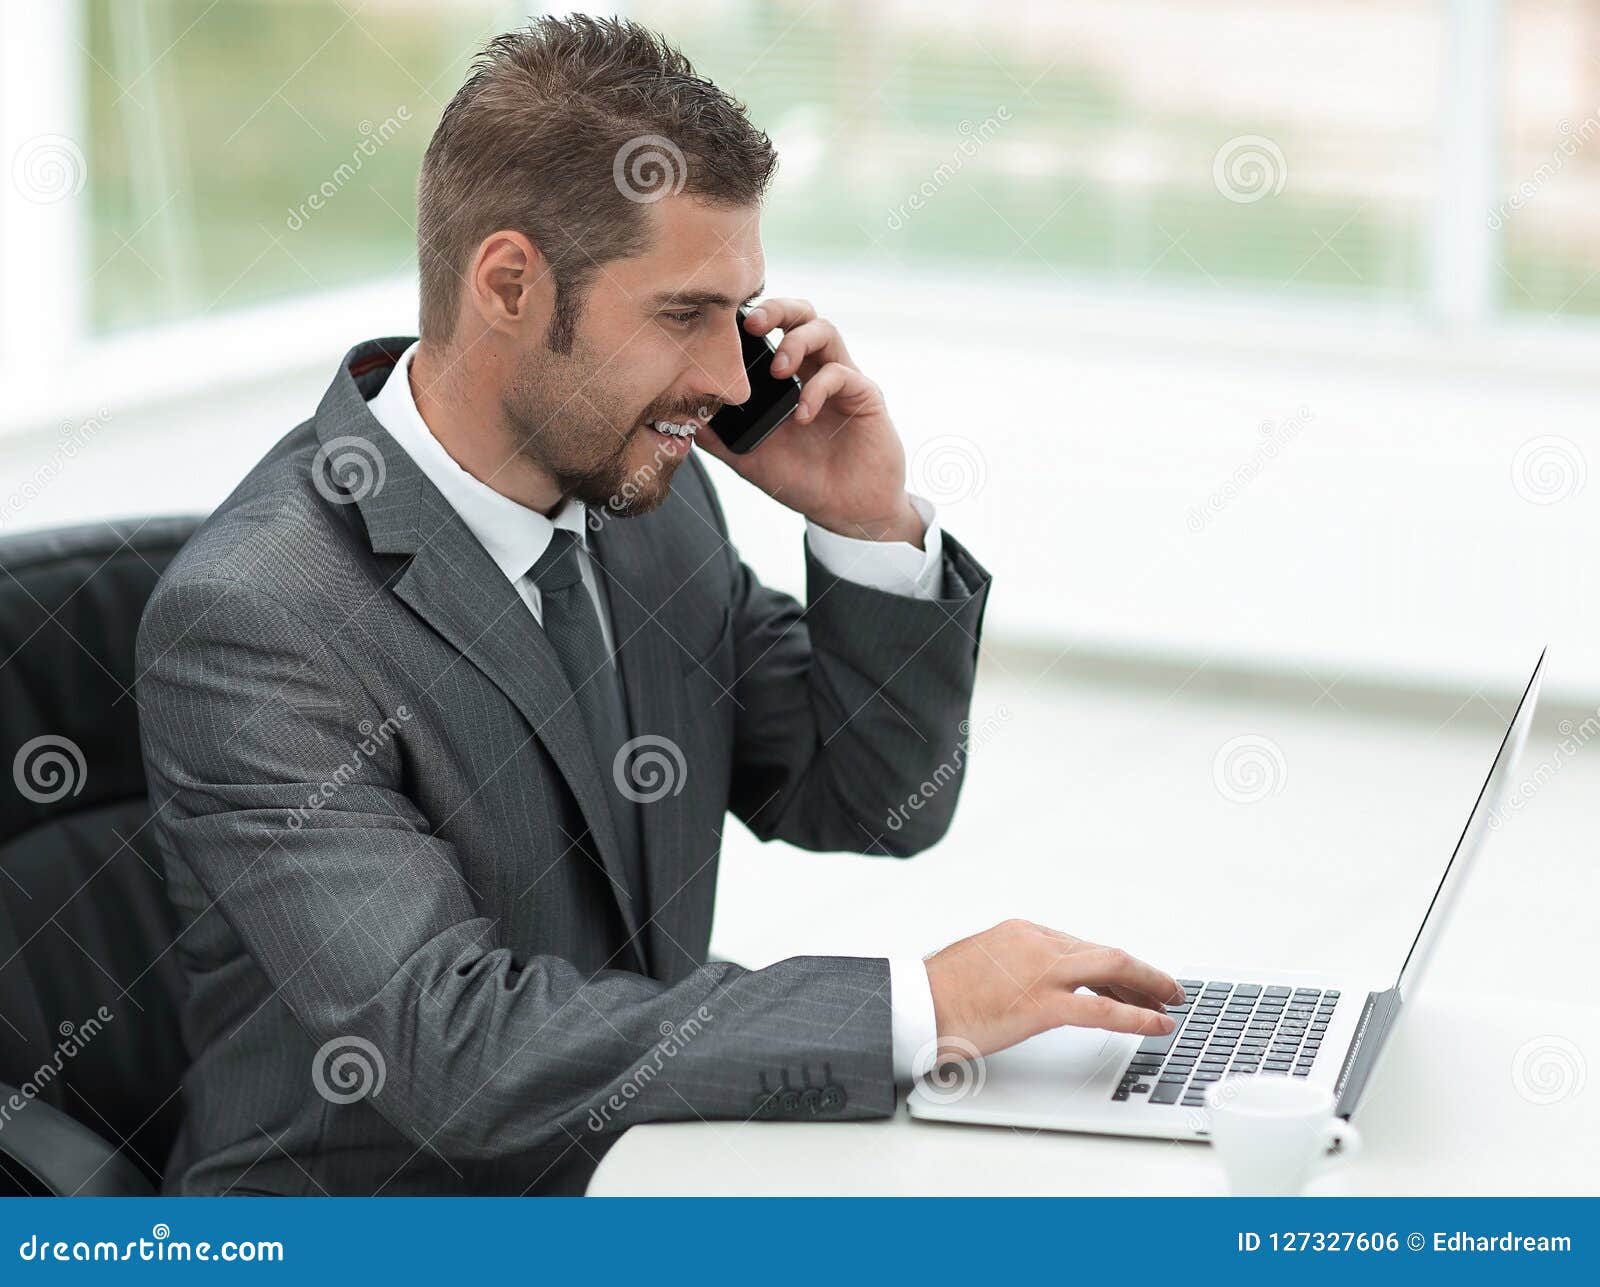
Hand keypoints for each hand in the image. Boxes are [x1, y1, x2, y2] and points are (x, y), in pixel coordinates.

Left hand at [691, 298, 923, 545]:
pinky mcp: (865, 396)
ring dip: (796, 343)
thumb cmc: (803, 479)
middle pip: (802, 314)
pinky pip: (842, 374)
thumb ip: (718, 437)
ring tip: (777, 371)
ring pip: (825, 331)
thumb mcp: (749, 457)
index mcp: (790, 376)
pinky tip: (801, 415)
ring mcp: (843, 380)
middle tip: (751, 324)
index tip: (725, 324)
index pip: (773, 329)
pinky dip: (816, 389)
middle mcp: (816, 369)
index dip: (753, 317)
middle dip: (776, 309)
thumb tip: (678, 419)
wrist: (846, 511)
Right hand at [922, 919, 1183, 1062]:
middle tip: (1166, 987)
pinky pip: (1102, 1010)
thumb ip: (1010, 967)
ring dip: (1148, 986)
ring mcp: (1041, 971)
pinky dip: (1137, 1016)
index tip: (1127, 983)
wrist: (913, 1003)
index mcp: (1020, 932)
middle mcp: (1036, 943)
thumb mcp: (978, 965)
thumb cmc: (935, 992)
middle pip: (1104, 954)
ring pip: (1112, 970)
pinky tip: (1158, 1024)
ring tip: (1171, 1002)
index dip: (1111, 969)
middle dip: (1140, 972)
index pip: (1080, 947)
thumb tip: (1025, 986)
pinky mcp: (1041, 1004)